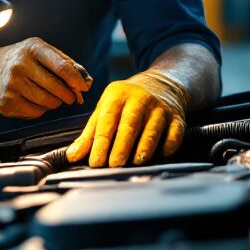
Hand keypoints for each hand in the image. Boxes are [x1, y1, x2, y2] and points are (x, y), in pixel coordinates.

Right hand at [0, 38, 91, 118]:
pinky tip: (35, 101)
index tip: (83, 88)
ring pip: (48, 102)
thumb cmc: (24, 61)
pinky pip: (36, 112)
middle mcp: (20, 64)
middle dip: (69, 95)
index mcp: (33, 48)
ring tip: (51, 97)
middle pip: (57, 87)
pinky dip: (41, 110)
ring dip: (56, 103)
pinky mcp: (7, 102)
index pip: (62, 67)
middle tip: (71, 97)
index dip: (76, 80)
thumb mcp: (43, 53)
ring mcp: (12, 84)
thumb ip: (68, 65)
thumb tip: (87, 83)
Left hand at [65, 70, 188, 167]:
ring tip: (136, 162)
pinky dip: (168, 145)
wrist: (161, 84)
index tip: (95, 162)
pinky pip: (174, 133)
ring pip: (153, 129)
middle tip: (114, 165)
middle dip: (121, 147)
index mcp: (117, 95)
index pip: (107, 121)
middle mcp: (140, 99)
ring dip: (144, 147)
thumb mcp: (105, 109)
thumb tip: (72, 156)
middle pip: (130, 125)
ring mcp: (160, 107)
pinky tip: (161, 155)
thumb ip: (89, 134)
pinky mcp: (177, 117)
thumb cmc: (126, 102)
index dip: (100, 143)